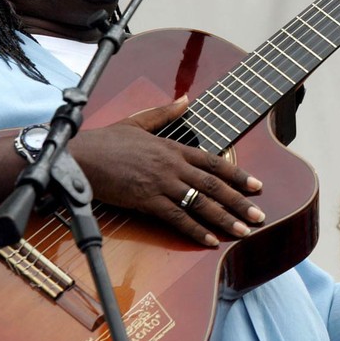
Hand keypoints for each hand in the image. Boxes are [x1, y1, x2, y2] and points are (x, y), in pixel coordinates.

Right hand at [68, 96, 264, 246]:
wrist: (79, 157)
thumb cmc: (106, 141)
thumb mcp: (138, 121)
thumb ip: (165, 113)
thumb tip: (185, 99)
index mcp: (173, 147)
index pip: (214, 161)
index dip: (237, 175)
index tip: (257, 186)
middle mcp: (172, 165)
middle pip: (214, 185)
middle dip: (239, 201)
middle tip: (260, 215)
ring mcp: (161, 183)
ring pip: (200, 202)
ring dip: (224, 218)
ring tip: (244, 230)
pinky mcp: (146, 200)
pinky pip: (176, 217)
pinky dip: (195, 230)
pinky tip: (211, 241)